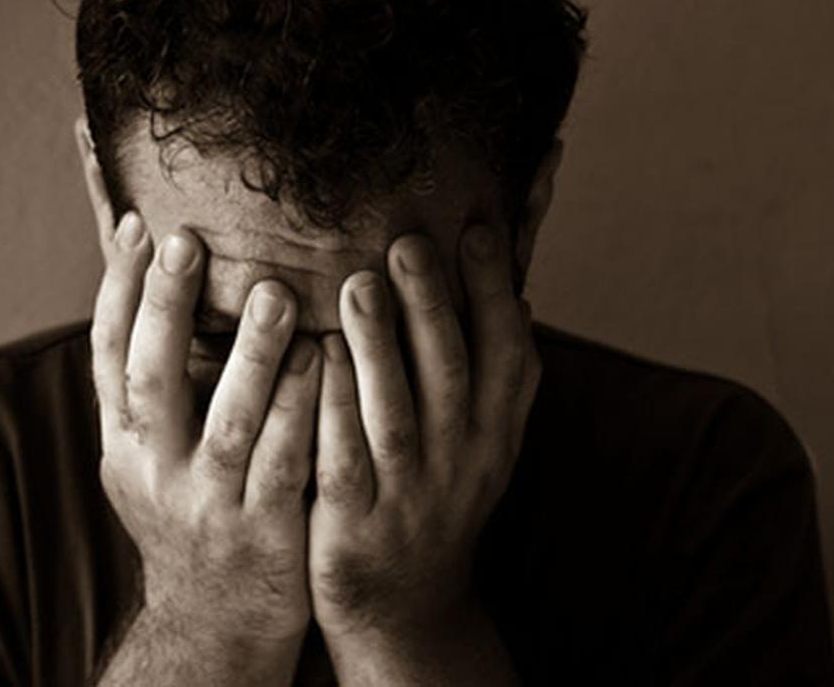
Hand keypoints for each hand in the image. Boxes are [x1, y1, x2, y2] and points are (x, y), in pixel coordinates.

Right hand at [91, 213, 319, 677]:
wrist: (217, 623)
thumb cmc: (197, 515)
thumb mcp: (157, 460)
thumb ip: (163, 392)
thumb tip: (174, 288)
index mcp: (124, 444)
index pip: (109, 355)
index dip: (122, 290)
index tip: (143, 227)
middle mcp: (154, 471)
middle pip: (151, 379)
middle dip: (165, 308)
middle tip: (189, 241)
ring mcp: (209, 504)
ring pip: (227, 422)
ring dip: (251, 355)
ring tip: (276, 293)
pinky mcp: (265, 531)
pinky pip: (285, 463)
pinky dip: (302, 410)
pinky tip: (326, 361)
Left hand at [308, 224, 539, 678]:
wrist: (408, 602)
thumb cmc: (440, 496)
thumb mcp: (486, 444)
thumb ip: (499, 377)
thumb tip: (519, 296)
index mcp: (497, 434)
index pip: (507, 355)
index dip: (492, 293)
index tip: (474, 229)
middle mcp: (462, 461)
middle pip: (452, 375)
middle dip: (432, 306)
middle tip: (407, 242)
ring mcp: (409, 495)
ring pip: (395, 416)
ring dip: (379, 349)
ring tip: (357, 285)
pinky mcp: (355, 524)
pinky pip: (343, 462)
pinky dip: (331, 412)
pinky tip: (314, 360)